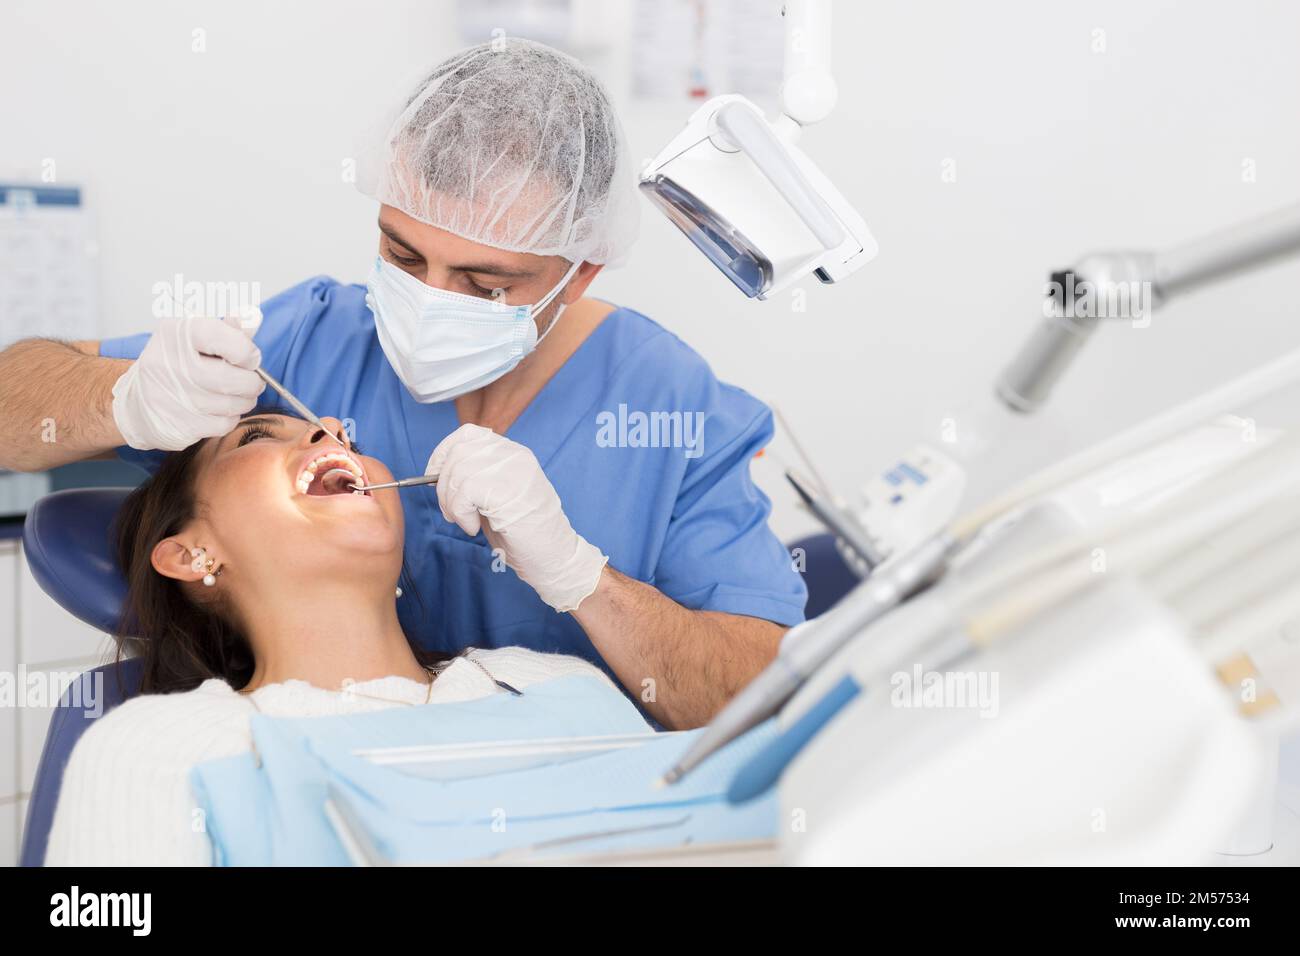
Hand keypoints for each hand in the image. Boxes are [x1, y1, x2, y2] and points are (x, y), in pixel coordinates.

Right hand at [111, 315, 263, 450]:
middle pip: (228, 377)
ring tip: (239, 394)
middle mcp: (165, 363)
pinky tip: (220, 409)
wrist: (137, 402)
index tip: (251, 358)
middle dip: (251, 382)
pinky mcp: (175, 424)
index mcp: (172, 334)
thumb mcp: (195, 339)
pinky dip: (230, 417)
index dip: (245, 350)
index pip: (217, 336)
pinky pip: (222, 424)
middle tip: (253, 381)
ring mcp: (167, 396)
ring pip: (230, 403)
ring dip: (245, 401)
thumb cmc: (176, 365)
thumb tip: (252, 319)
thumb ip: (228, 330)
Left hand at [427, 423, 607, 611]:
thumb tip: (436, 473)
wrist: (553, 556)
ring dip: (451, 503)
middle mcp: (514, 455)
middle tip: (451, 512)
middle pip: (458, 452)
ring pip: (457, 473)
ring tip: (465, 522)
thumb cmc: (523, 533)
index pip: (468, 434)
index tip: (434, 477)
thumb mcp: (496, 495)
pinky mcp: (506, 490)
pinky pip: (463, 494)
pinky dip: (460, 514)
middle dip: (443, 485)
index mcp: (513, 453)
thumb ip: (474, 477)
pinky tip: (473, 528)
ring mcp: (513, 470)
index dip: (443, 453)